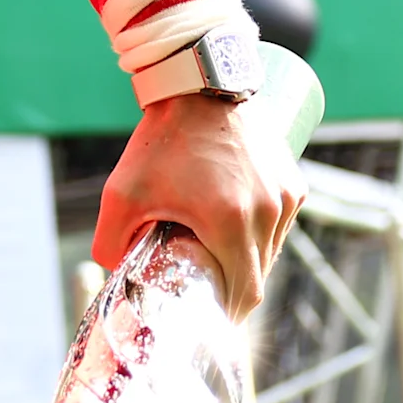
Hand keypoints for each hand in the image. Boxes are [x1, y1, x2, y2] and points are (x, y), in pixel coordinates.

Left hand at [91, 90, 306, 317]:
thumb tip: (114, 273)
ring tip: (216, 256)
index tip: (206, 318)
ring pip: (271, 252)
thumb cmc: (160, 140)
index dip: (225, 313)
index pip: (242, 294)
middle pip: (258, 277)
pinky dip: (261, 237)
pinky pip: (280, 225)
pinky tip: (235, 231)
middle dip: (232, 291)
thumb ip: (109, 243)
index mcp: (231, 223)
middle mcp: (268, 212)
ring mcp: (285, 197)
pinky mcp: (293, 182)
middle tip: (204, 290)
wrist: (198, 85)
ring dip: (247, 263)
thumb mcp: (121, 194)